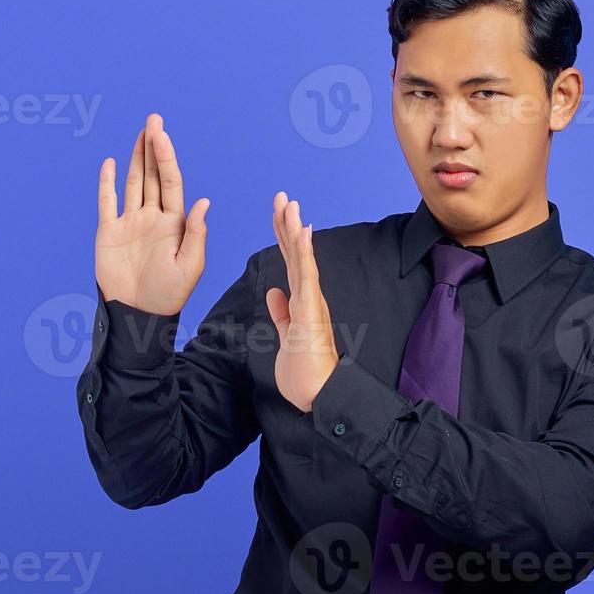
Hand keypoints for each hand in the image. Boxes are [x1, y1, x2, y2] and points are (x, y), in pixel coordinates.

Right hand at [95, 114, 209, 315]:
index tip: (162, 135)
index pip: (170, 182)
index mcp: (174, 223)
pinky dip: (107, 183)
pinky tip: (110, 163)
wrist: (139, 314)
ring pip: (133, 183)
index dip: (166, 157)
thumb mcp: (190, 265)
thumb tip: (204, 201)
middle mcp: (153, 217)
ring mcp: (130, 223)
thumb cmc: (170, 295)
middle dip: (153, 148)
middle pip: (152, 175)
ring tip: (141, 133)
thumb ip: (196, 233)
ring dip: (135, 158)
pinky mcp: (109, 232)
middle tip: (154, 120)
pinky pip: (107, 202)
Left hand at [266, 192, 339, 413]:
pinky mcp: (311, 311)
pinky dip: (304, 253)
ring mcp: (312, 302)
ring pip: (302, 259)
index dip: (283, 238)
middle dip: (287, 225)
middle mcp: (309, 297)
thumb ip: (282, 314)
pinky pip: (307, 276)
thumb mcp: (285, 337)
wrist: (318, 395)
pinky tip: (302, 233)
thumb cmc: (304, 372)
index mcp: (302, 302)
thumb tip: (275, 292)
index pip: (290, 263)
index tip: (278, 214)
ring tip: (290, 205)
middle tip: (283, 197)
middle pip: (296, 254)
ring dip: (295, 230)